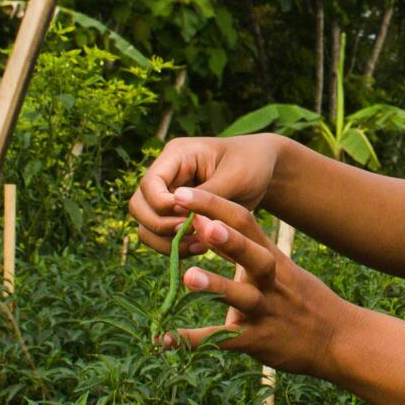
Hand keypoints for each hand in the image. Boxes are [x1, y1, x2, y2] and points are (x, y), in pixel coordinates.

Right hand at [130, 134, 284, 256]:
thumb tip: (180, 208)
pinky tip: (202, 248)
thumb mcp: (236, 176)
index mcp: (177, 155)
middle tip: (191, 235)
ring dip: (166, 242)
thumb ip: (208, 194)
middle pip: (138, 206)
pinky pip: (161, 237)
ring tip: (200, 246)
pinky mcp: (175, 215)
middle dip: (160, 226)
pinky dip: (175, 247)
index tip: (189, 218)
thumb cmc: (252, 164)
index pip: (149, 184)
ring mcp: (168, 196)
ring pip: (145, 226)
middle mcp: (166, 175)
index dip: (161, 206)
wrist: (265, 172)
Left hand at [164, 186, 358, 378]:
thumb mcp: (279, 268)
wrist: (337, 339)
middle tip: (200, 224)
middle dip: (228, 240)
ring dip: (215, 286)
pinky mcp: (259, 341)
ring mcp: (267, 311)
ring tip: (187, 277)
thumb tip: (205, 224)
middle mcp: (271, 281)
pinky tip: (165, 339)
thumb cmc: (302, 299)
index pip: (245, 224)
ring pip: (241, 297)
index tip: (184, 194)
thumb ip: (243, 249)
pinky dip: (195, 340)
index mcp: (273, 258)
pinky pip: (225, 341)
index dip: (216, 207)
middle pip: (253, 255)